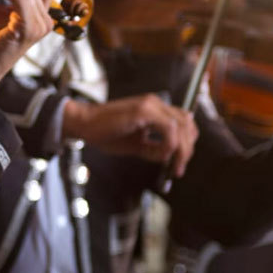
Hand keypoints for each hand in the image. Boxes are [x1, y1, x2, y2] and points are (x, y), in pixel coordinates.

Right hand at [64, 94, 198, 176]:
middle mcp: (156, 103)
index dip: (187, 143)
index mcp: (155, 109)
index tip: (180, 162)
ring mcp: (151, 105)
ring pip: (181, 127)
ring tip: (173, 167)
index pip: (184, 122)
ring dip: (181, 150)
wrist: (84, 124)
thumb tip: (170, 157)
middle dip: (187, 150)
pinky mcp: (144, 110)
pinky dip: (170, 145)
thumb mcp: (136, 144)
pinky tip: (161, 156)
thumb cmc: (106, 134)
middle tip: (179, 169)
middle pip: (186, 125)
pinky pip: (169, 129)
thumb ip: (154, 147)